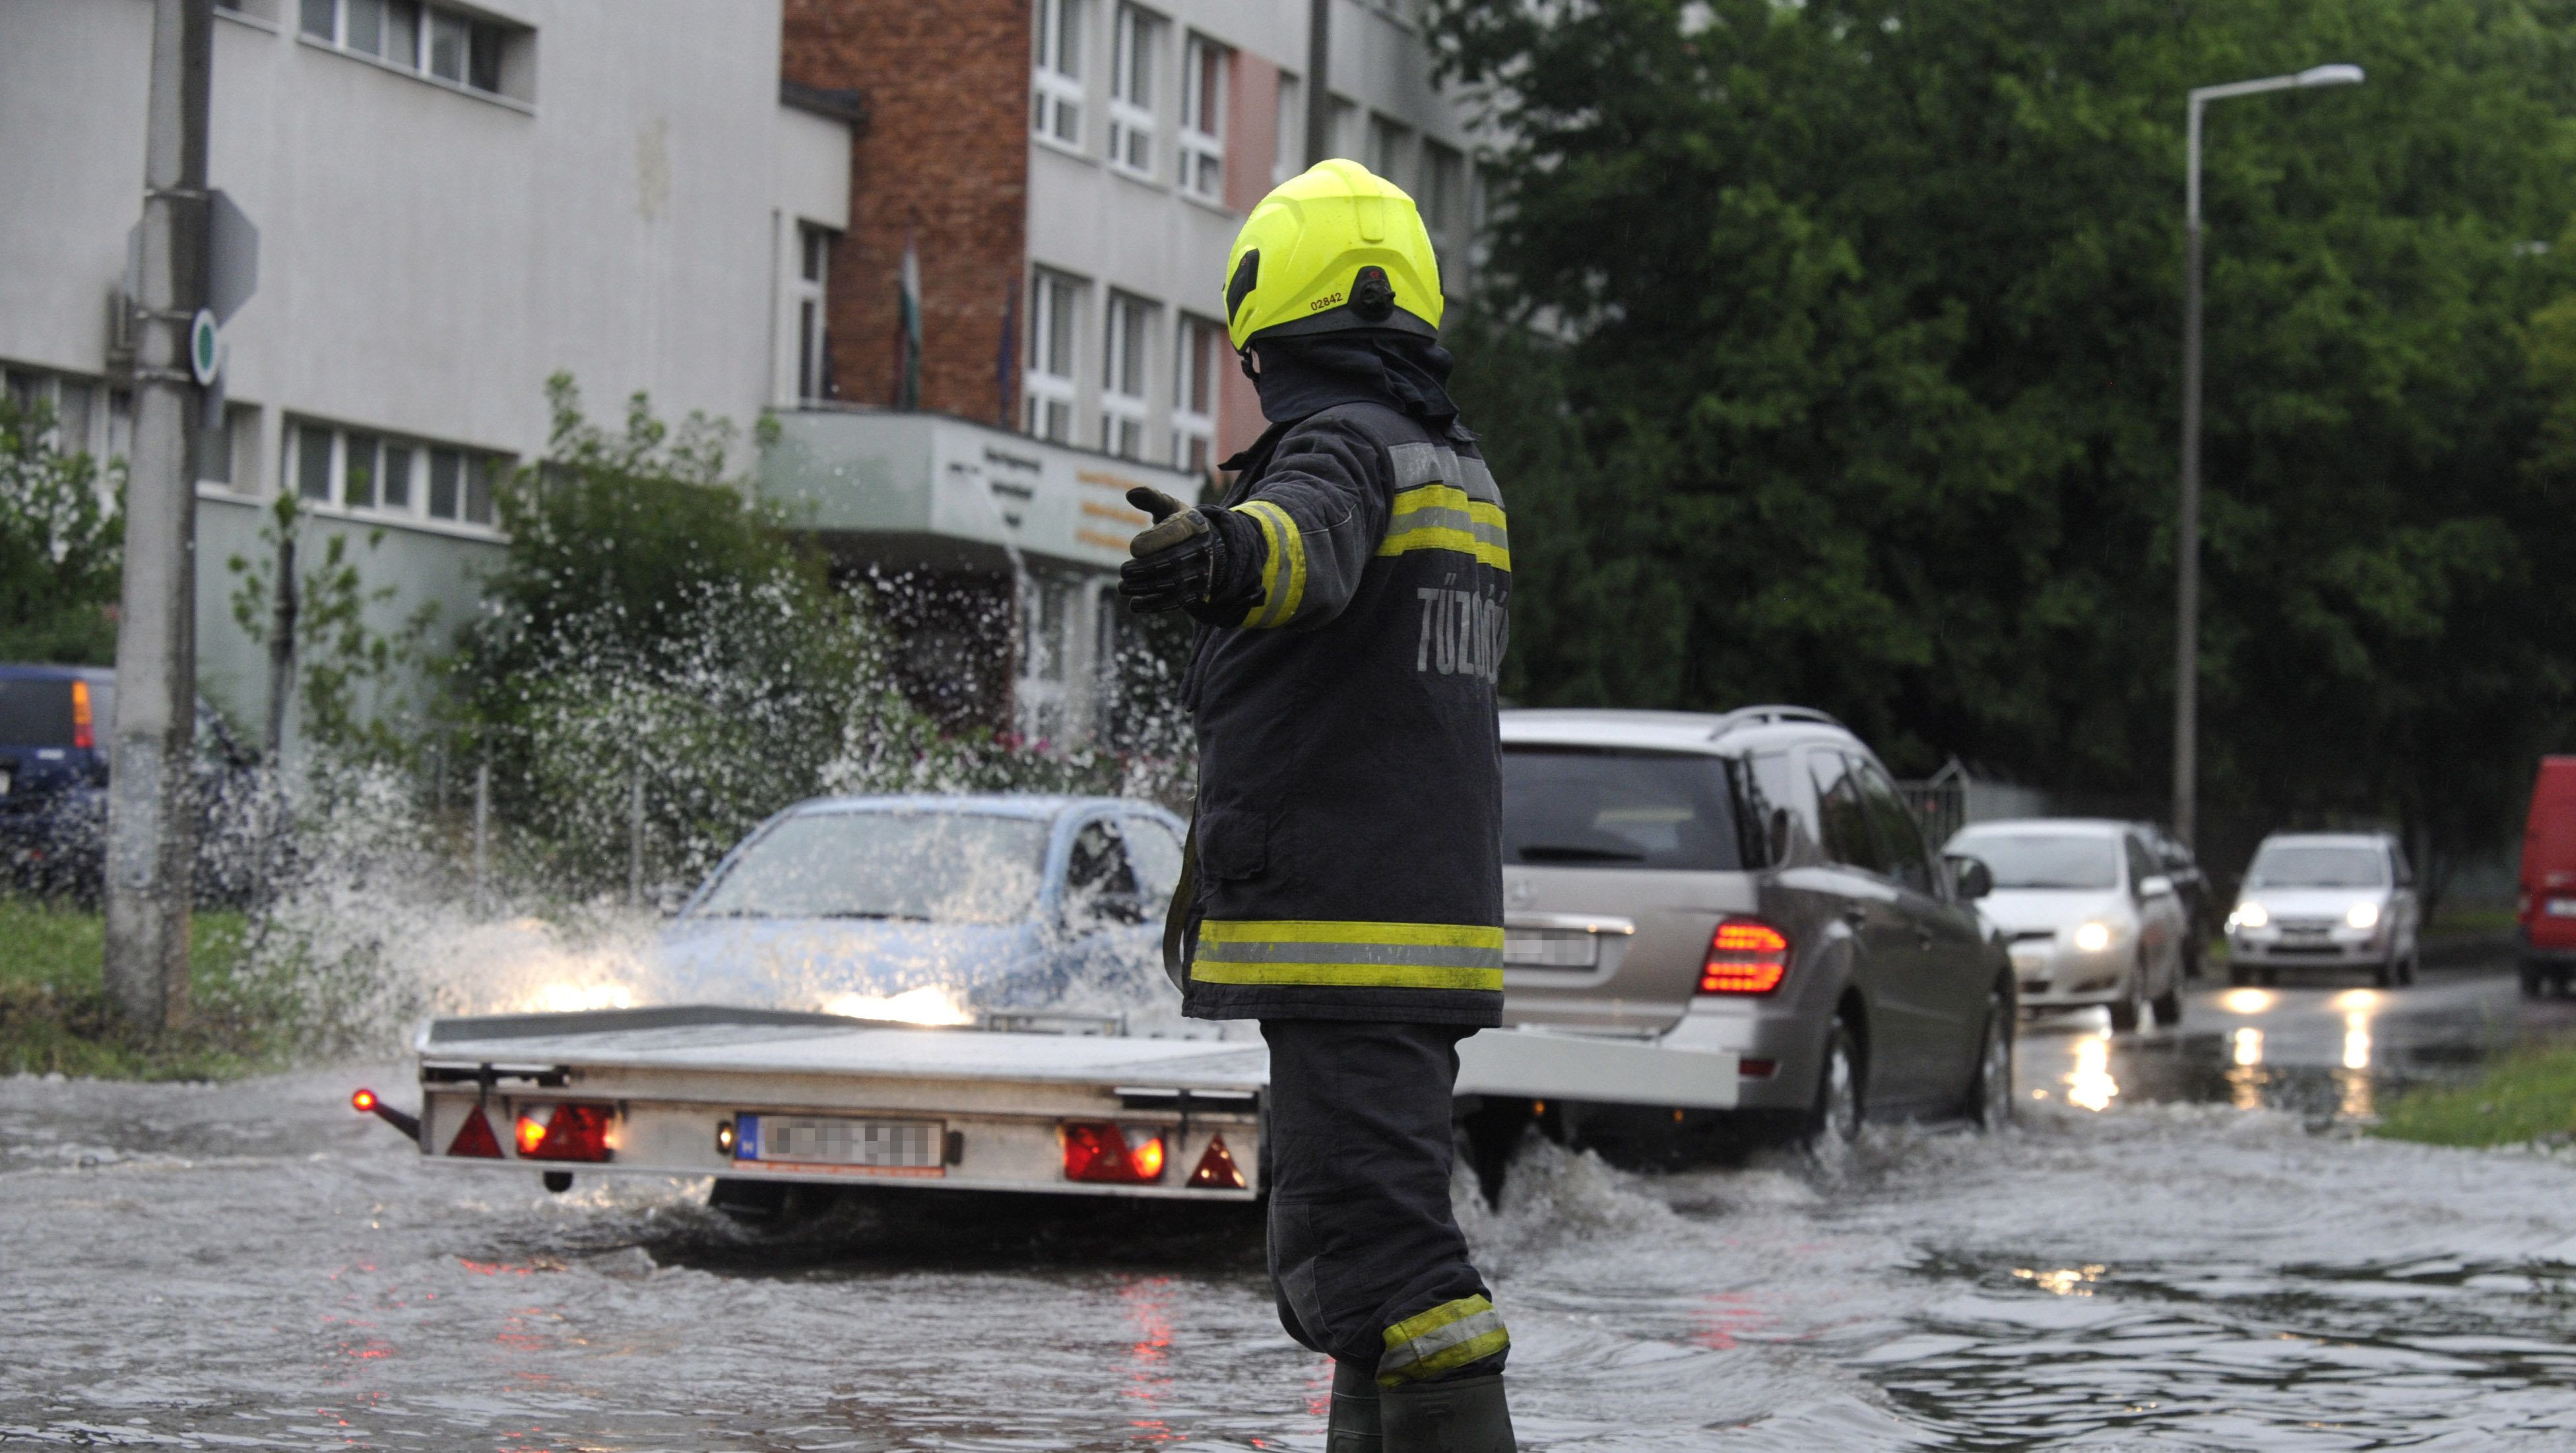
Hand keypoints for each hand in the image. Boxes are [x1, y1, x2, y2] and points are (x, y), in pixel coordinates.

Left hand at [1120, 487, 1226, 613]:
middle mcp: (1201, 550)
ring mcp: (1201, 573)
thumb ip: (1152, 499)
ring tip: (1123, 586)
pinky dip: (1154, 604)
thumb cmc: (1182, 525)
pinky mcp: (1196, 592)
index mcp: (1195, 525)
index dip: (1154, 541)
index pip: (1175, 533)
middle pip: (1173, 562)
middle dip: (1145, 569)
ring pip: (1173, 584)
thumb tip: (1130, 494)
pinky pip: (1176, 601)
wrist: (1211, 548)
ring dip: (1145, 587)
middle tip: (1123, 571)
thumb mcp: (1171, 508)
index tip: (1133, 548)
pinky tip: (1134, 604)